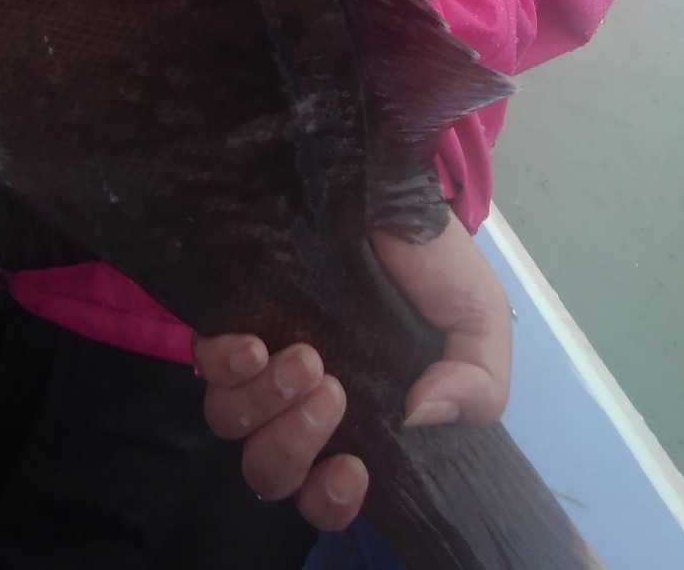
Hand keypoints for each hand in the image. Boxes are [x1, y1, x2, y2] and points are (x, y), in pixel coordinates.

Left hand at [194, 213, 511, 532]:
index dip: (330, 501)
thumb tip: (421, 417)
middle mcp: (303, 399)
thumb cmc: (433, 260)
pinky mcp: (235, 312)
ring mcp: (265, 356)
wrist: (393, 182)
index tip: (351, 468)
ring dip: (265, 403)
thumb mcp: (478, 321)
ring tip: (305, 357)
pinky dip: (224, 365)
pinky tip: (255, 343)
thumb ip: (477, 382)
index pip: (326, 492)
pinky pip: (204, 365)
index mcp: (362, 416)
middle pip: (270, 470)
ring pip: (231, 424)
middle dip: (294, 447)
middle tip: (331, 391)